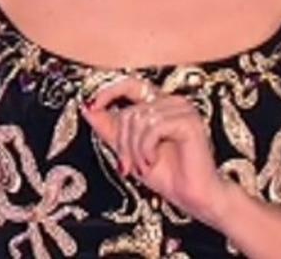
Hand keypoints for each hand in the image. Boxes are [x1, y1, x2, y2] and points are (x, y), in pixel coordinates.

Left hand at [81, 75, 229, 224]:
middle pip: (130, 111)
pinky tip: (153, 161)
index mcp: (160, 104)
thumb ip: (110, 128)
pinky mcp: (188, 121)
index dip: (109, 92)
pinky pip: (153, 128)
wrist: (193, 196)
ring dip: (134, 149)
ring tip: (143, 166)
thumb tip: (87, 108)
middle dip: (122, 142)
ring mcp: (182, 110)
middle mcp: (172, 102)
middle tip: (126, 165)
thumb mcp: (130, 150)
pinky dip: (146, 149)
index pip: (130, 84)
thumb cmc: (167, 174)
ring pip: (139, 120)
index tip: (91, 106)